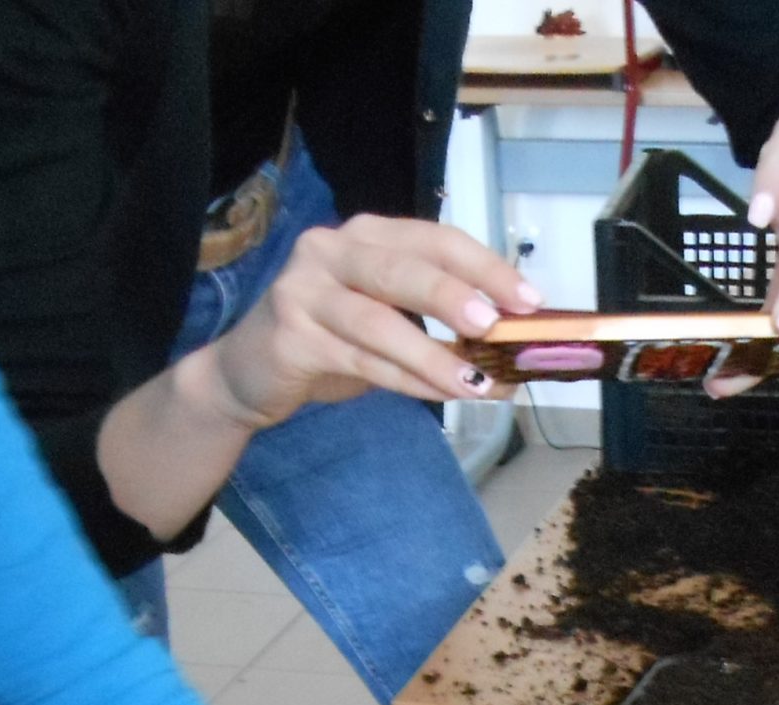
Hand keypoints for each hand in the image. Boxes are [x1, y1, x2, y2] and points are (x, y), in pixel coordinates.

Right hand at [202, 217, 540, 429]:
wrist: (248, 374)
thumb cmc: (330, 342)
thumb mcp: (387, 319)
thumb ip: (435, 320)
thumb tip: (508, 345)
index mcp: (366, 235)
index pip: (434, 239)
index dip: (485, 267)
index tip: (529, 299)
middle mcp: (331, 250)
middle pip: (403, 269)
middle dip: (456, 296)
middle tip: (497, 326)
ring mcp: (305, 291)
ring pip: (379, 321)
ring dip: (433, 355)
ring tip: (476, 383)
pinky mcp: (291, 337)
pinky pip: (359, 361)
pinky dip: (404, 380)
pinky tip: (437, 394)